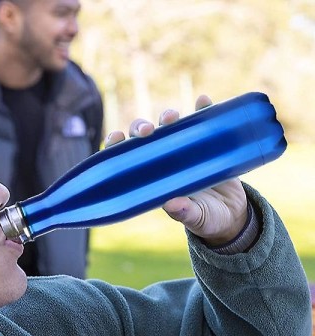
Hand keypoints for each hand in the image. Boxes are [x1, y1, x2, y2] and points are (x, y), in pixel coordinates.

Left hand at [105, 95, 247, 245]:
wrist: (234, 215)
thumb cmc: (207, 219)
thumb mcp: (196, 219)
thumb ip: (185, 213)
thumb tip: (172, 204)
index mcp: (152, 179)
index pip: (127, 157)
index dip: (117, 144)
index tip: (115, 137)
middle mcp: (165, 161)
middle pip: (146, 136)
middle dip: (142, 127)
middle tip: (148, 130)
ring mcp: (186, 150)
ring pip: (171, 126)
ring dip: (168, 116)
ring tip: (172, 117)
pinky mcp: (209, 144)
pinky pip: (204, 121)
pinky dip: (203, 109)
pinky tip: (203, 101)